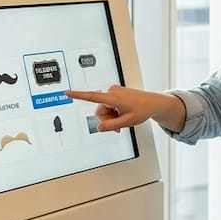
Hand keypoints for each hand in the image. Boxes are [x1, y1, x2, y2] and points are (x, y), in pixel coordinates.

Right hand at [65, 86, 185, 132]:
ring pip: (104, 108)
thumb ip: (112, 126)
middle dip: (106, 119)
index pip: (92, 97)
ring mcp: (114, 91)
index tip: (67, 93)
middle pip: (99, 110)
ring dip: (111, 116)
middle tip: (118, 127)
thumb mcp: (127, 122)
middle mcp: (112, 92)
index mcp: (113, 98)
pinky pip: (108, 105)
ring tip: (122, 120)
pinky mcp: (115, 92)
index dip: (78, 95)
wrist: (153, 102)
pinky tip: (122, 113)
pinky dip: (113, 111)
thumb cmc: (142, 110)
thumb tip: (99, 128)